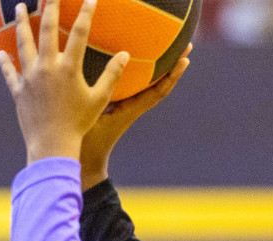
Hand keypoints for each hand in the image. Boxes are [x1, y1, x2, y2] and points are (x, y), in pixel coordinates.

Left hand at [0, 0, 127, 163]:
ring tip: (20, 7)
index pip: (80, 32)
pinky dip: (4, 62)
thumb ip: (112, 75)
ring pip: (23, 45)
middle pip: (46, 30)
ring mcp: (30, 78)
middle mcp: (47, 68)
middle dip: (49, 7)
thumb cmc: (79, 124)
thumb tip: (125, 54)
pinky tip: (0, 52)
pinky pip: (9, 73)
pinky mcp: (18, 91)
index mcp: (69, 68)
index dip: (87, 12)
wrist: (51, 145)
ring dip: (21, 24)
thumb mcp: (100, 99)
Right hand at [80, 46, 189, 188]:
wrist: (85, 162)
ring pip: (150, 85)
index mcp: (130, 110)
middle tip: (187, 45)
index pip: (157, 93)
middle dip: (173, 65)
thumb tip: (107, 69)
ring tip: (170, 46)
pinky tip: (136, 59)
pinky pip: (135, 87)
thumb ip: (98, 95)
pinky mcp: (117, 107)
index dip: (172, 76)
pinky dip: (143, 73)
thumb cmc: (85, 142)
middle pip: (160, 84)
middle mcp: (132, 107)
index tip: (185, 60)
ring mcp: (126, 108)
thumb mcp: (90, 117)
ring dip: (162, 67)